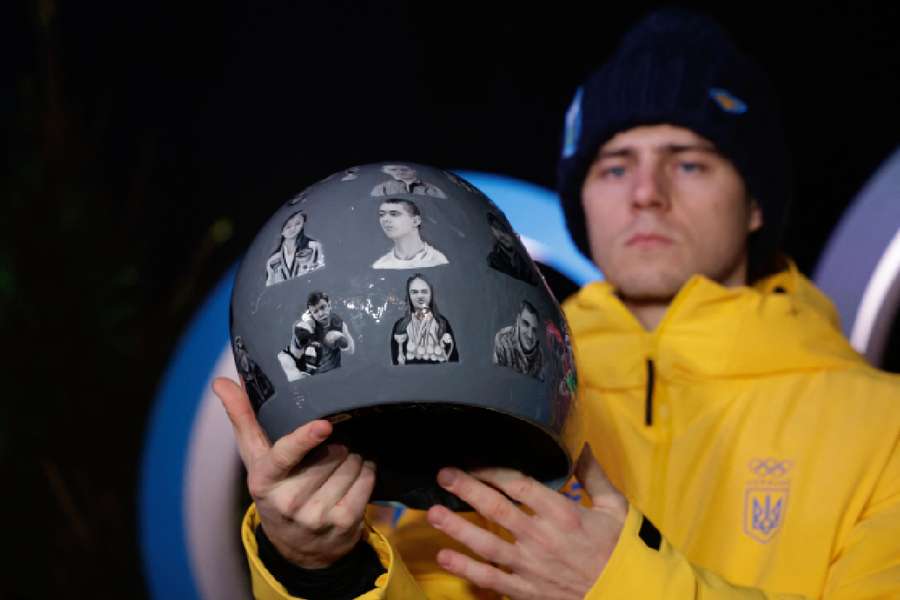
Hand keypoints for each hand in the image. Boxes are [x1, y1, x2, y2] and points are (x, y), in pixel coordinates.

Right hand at [214, 377, 375, 567]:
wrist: (296, 547)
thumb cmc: (276, 488)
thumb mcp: (256, 458)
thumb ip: (242, 417)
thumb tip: (221, 382)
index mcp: (264, 481)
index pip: (285, 456)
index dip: (305, 439)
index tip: (323, 425)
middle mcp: (288, 502)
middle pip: (331, 454)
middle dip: (337, 445)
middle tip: (330, 449)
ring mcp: (317, 516)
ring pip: (352, 464)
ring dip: (354, 457)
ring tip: (341, 464)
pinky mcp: (343, 524)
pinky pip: (367, 480)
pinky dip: (367, 471)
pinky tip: (356, 475)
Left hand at [426, 444, 626, 599]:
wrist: (625, 596)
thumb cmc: (620, 551)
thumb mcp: (616, 508)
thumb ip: (594, 475)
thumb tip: (581, 443)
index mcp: (563, 515)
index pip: (519, 485)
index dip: (494, 471)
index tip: (476, 461)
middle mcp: (542, 539)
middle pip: (496, 509)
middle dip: (466, 489)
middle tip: (444, 475)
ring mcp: (531, 567)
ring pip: (486, 545)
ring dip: (456, 527)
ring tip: (432, 513)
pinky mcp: (526, 590)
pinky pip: (490, 579)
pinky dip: (465, 568)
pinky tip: (444, 556)